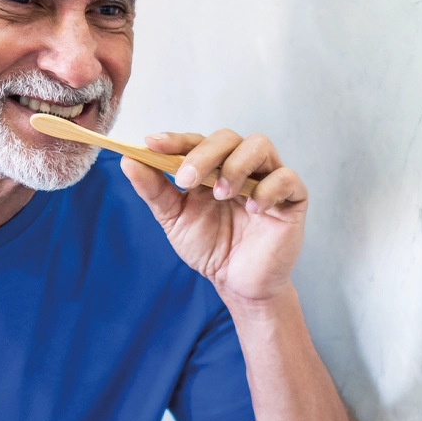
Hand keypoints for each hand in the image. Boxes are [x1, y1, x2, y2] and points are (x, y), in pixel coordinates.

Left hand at [119, 129, 307, 306]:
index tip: (151, 144)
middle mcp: (240, 165)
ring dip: (236, 166)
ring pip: (259, 146)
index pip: (195, 141)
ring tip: (221, 194)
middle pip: (227, 137)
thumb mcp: (175, 219)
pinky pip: (287, 178)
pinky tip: (253, 210)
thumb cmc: (210, 247)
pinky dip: (268, 189)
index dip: (174, 139)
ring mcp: (267, 178)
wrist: (237, 283)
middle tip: (185, 180)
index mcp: (212, 166)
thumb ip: (155, 190)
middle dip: (204, 154)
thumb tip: (129, 161)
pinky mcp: (292, 197)